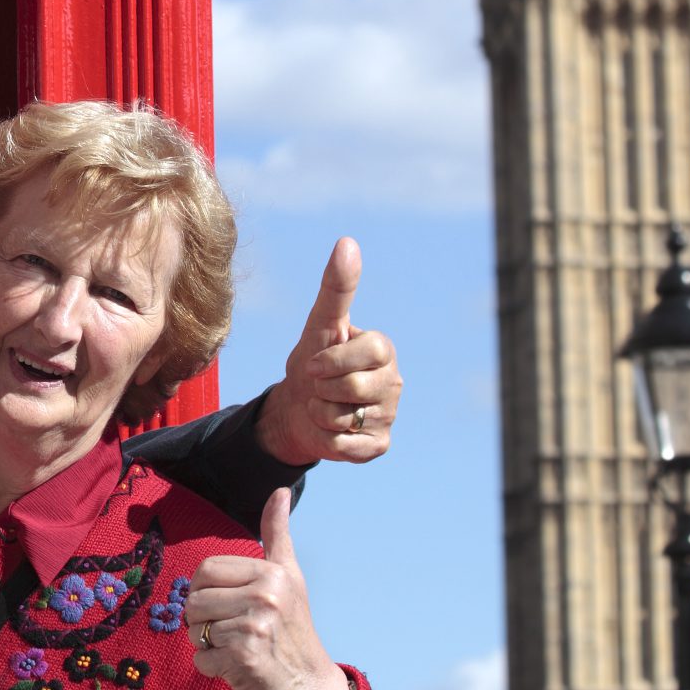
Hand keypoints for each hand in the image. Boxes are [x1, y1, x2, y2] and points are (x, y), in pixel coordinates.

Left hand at [186, 487, 351, 689]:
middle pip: (195, 599)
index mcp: (272, 572)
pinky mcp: (244, 656)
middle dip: (202, 620)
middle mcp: (266, 595)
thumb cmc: (293, 631)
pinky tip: (238, 669)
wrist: (309, 689)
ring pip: (195, 629)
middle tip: (231, 631)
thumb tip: (280, 490)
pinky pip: (200, 658)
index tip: (227, 605)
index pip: (206, 570)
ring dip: (206, 645)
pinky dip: (212, 668)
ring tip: (236, 648)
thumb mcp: (289, 577)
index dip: (206, 590)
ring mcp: (256, 626)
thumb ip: (277, 535)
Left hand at [256, 237, 399, 466]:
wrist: (295, 408)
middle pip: (358, 388)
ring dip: (321, 413)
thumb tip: (348, 242)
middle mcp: (393, 382)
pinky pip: (348, 446)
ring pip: (348, 419)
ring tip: (323, 405)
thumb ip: (336, 287)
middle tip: (318, 385)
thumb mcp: (319, 324)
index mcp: (383, 350)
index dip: (334, 360)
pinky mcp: (378, 445)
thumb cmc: (311, 360)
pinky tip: (329, 429)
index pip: (369, 351)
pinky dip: (327, 439)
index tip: (314, 363)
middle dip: (324, 387)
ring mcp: (390, 415)